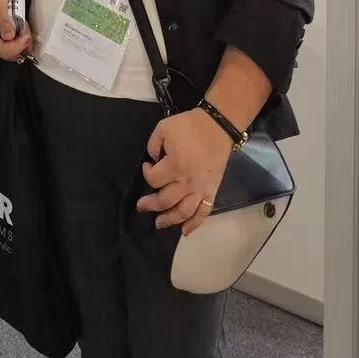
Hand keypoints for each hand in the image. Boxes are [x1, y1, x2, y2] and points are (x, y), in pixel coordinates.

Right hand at [0, 0, 32, 62]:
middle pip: (9, 54)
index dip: (14, 46)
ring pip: (16, 53)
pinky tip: (25, 32)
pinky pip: (19, 48)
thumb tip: (9, 36)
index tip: (25, 38)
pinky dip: (25, 42)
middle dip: (21, 46)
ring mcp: (3, 43)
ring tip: (25, 29)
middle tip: (27, 35)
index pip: (0, 48)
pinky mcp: (10, 42)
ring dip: (24, 43)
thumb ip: (4, 22)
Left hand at [136, 109, 233, 236]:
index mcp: (174, 165)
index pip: (153, 179)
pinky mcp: (211, 191)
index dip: (147, 173)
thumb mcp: (164, 127)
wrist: (217, 127)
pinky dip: (194, 224)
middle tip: (141, 207)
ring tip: (159, 223)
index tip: (148, 166)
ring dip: (169, 220)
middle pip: (165, 201)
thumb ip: (153, 145)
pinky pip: (203, 212)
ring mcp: (200, 189)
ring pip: (183, 212)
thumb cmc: (189, 126)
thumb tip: (153, 160)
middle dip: (150, 205)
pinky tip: (185, 231)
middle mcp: (186, 182)